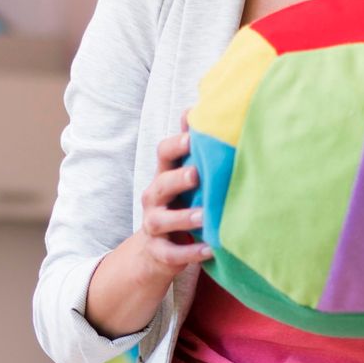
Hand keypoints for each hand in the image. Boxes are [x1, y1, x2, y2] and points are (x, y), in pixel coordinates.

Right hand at [133, 114, 212, 280]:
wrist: (155, 252)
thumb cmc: (178, 206)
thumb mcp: (183, 179)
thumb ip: (193, 150)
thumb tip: (201, 108)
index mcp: (164, 176)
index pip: (164, 154)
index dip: (177, 144)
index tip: (194, 136)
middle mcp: (155, 199)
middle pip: (160, 184)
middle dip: (177, 178)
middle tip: (197, 174)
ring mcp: (153, 226)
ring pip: (162, 221)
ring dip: (183, 218)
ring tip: (204, 217)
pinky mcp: (159, 253)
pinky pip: (172, 254)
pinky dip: (190, 253)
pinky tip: (209, 250)